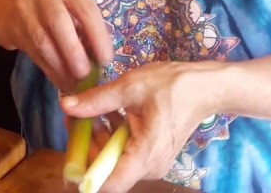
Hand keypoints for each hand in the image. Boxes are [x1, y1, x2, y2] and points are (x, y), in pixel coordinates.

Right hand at [0, 0, 113, 90]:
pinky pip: (34, 53)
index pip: (85, 8)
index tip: (106, 60)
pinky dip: (51, 71)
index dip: (97, 36)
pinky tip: (62, 81)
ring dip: (61, 66)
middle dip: (74, 51)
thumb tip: (101, 62)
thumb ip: (86, 27)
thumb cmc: (57, 7)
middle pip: (58, 21)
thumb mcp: (73, 6)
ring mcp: (24, 7)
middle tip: (86, 74)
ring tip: (75, 82)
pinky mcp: (12, 27)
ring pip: (43, 41)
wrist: (13, 3)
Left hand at [61, 62, 222, 192]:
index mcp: (145, 156)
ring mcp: (150, 163)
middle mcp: (149, 167)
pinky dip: (111, 135)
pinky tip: (105, 112)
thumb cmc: (173, 86)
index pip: (108, 185)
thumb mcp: (131, 88)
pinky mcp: (151, 155)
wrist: (205, 88)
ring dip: (97, 136)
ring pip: (113, 159)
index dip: (84, 173)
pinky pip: (123, 152)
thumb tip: (65, 105)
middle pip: (106, 170)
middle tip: (74, 116)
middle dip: (86, 144)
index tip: (71, 148)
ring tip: (86, 109)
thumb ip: (97, 101)